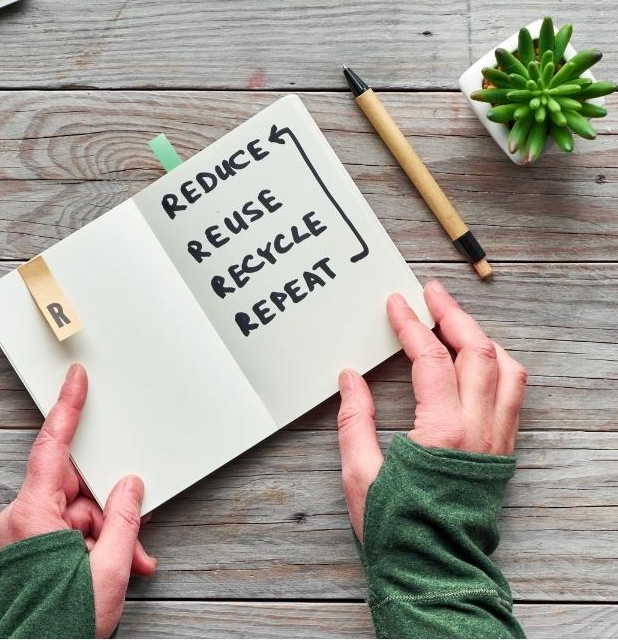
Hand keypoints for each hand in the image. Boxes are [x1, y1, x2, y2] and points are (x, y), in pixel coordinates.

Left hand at [0, 364, 157, 636]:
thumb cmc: (62, 620)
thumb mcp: (108, 568)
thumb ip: (122, 521)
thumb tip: (130, 487)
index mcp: (30, 514)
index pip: (51, 449)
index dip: (67, 410)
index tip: (74, 380)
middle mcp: (19, 519)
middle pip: (73, 490)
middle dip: (108, 512)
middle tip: (133, 540)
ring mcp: (21, 536)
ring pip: (75, 515)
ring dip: (106, 537)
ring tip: (128, 567)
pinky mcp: (26, 551)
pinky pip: (64, 533)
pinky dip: (92, 548)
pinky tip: (116, 569)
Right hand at [336, 280, 527, 539]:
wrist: (432, 569)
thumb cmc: (395, 528)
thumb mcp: (358, 473)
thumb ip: (355, 419)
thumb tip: (350, 378)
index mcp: (443, 433)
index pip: (433, 360)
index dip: (412, 326)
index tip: (396, 304)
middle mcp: (479, 431)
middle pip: (481, 353)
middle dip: (455, 316)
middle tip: (431, 293)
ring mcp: (497, 441)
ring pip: (508, 371)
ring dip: (483, 339)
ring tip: (456, 323)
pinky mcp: (501, 453)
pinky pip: (512, 396)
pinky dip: (497, 368)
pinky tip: (476, 363)